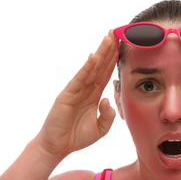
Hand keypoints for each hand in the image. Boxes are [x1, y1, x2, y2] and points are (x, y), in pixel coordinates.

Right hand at [34, 30, 117, 162]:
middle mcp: (86, 89)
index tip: (122, 46)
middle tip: (116, 33)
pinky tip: (94, 57)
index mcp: (94, 95)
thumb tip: (107, 100)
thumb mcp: (100, 129)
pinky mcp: (67, 95)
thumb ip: (108, 116)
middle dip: (108, 50)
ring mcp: (76, 90)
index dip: (114, 60)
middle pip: (100, 66)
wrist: (58, 146)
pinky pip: (79, 79)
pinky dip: (87, 68)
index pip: (107, 74)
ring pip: (91, 69)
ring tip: (108, 38)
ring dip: (100, 53)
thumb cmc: (76, 137)